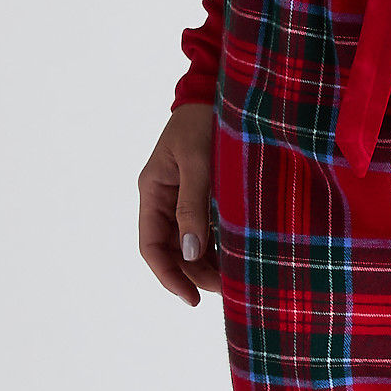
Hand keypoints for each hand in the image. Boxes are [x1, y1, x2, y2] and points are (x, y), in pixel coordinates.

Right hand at [138, 102, 219, 305]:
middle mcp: (165, 199)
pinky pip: (208, 228)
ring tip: (235, 281)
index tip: (192, 298)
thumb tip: (189, 252)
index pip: (151, 246)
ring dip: (208, 264)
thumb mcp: (198, 163)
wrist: (218, 92)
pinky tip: (239, 258)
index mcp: (153, 192)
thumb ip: (193, 206)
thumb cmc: (204, 122)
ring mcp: (185, 197)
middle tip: (226, 291)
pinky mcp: (206, 194)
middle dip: (195, 274)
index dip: (169, 276)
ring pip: (191, 243)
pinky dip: (220, 246)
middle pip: (173, 250)